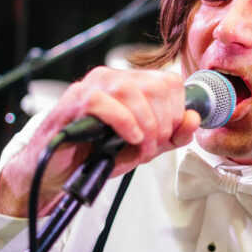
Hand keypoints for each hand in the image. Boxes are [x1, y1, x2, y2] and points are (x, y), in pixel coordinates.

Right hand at [0, 67, 199, 216]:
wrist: (57, 173)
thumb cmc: (96, 155)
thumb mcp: (143, 147)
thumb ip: (171, 135)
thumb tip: (193, 119)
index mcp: (131, 84)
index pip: (170, 82)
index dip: (177, 112)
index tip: (168, 136)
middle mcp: (112, 78)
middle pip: (157, 86)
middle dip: (163, 122)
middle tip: (152, 146)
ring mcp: (91, 87)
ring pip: (134, 91)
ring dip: (146, 125)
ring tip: (140, 147)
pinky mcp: (74, 102)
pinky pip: (106, 102)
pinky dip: (124, 123)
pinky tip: (127, 138)